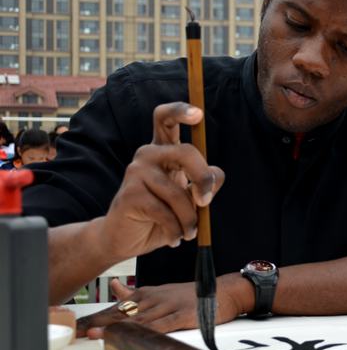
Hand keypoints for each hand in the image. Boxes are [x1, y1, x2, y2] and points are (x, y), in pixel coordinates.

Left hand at [77, 276, 246, 338]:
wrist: (226, 291)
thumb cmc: (193, 294)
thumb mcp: (163, 290)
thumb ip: (137, 293)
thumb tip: (114, 288)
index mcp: (147, 294)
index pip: (115, 308)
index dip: (93, 318)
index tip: (73, 327)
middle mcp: (154, 299)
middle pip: (121, 313)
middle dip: (96, 324)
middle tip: (74, 333)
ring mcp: (169, 307)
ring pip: (137, 319)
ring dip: (115, 328)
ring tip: (93, 336)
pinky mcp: (184, 316)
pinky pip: (161, 325)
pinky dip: (145, 331)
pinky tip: (133, 336)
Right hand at [97, 102, 224, 261]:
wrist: (126, 239)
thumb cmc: (163, 215)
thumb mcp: (191, 198)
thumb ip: (206, 183)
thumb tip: (216, 175)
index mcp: (163, 150)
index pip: (165, 118)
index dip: (181, 111)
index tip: (197, 114)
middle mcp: (148, 155)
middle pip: (185, 152)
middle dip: (203, 178)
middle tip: (205, 202)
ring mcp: (135, 172)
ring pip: (178, 192)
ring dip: (190, 219)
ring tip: (188, 232)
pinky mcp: (130, 194)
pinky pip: (165, 212)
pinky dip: (176, 230)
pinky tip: (174, 238)